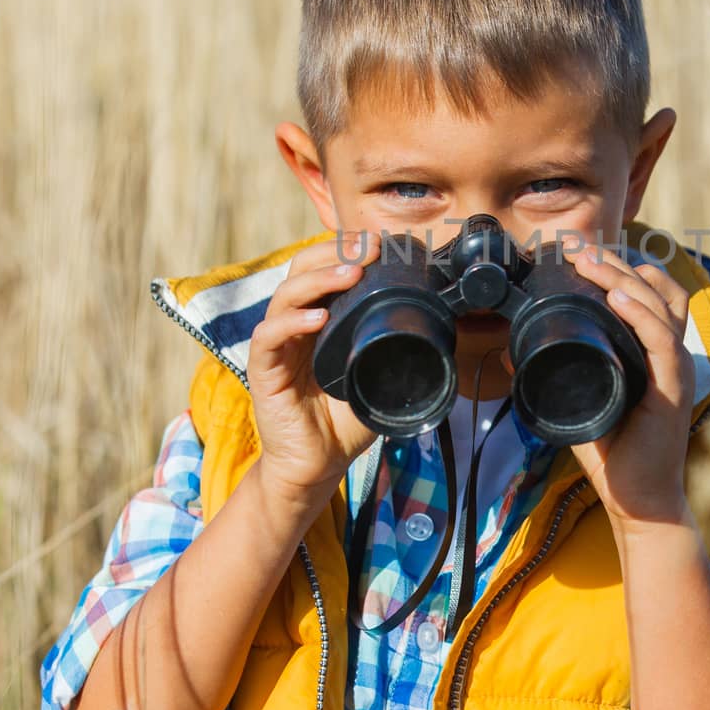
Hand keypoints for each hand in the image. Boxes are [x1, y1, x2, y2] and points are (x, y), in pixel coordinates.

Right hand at [246, 229, 381, 502]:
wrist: (318, 465)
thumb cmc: (346, 420)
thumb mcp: (380, 376)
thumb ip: (401, 351)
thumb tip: (445, 326)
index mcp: (319, 321)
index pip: (322, 269)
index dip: (345, 250)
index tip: (378, 244)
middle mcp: (294, 326)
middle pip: (300, 271)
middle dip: (334, 253)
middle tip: (367, 249)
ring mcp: (277, 347)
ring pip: (285, 297)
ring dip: (318, 280)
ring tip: (350, 274)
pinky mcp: (264, 372)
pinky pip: (268, 339)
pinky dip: (291, 323)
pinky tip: (317, 319)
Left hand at [561, 241, 696, 527]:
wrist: (638, 502)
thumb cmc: (614, 454)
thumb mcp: (579, 401)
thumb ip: (554, 373)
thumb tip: (512, 347)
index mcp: (653, 351)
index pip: (648, 292)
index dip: (620, 266)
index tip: (580, 252)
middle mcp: (670, 354)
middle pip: (654, 288)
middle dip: (615, 261)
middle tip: (577, 248)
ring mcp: (675, 370)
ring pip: (660, 305)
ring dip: (624, 278)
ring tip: (590, 262)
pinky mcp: (673, 392)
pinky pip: (663, 343)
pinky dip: (642, 316)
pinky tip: (618, 298)